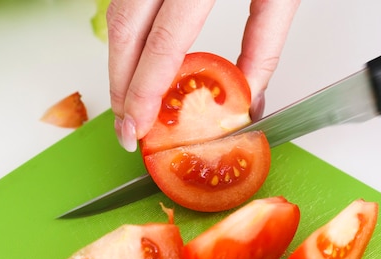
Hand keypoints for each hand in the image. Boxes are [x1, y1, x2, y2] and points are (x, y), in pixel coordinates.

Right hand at [106, 0, 299, 151]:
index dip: (145, 91)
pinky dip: (127, 33)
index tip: (139, 125)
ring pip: (116, 11)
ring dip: (119, 61)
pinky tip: (136, 57)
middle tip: (126, 125)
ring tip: (129, 99)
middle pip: (124, 28)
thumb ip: (264, 44)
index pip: (165, 43)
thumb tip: (247, 95)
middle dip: (119, 84)